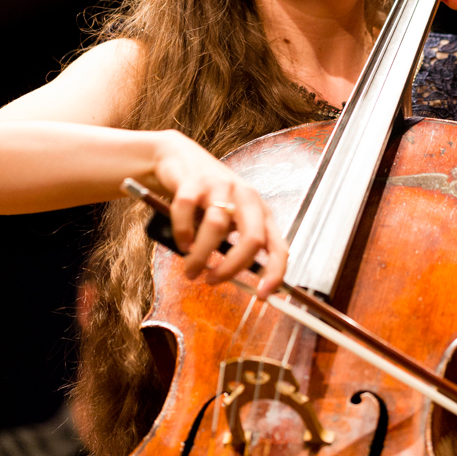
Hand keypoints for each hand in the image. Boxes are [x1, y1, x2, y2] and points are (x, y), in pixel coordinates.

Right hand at [145, 130, 286, 296]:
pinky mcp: (193, 181)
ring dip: (200, 255)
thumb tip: (238, 282)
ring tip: (190, 268)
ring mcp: (220, 185)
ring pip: (216, 227)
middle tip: (212, 281)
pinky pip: (186, 211)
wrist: (178, 159)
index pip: (278, 246)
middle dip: (232, 267)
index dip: (275, 274)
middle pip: (253, 238)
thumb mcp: (229, 220)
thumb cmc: (206, 198)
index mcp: (260, 211)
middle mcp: (246, 196)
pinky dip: (181, 232)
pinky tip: (180, 240)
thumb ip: (234, 246)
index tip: (263, 296)